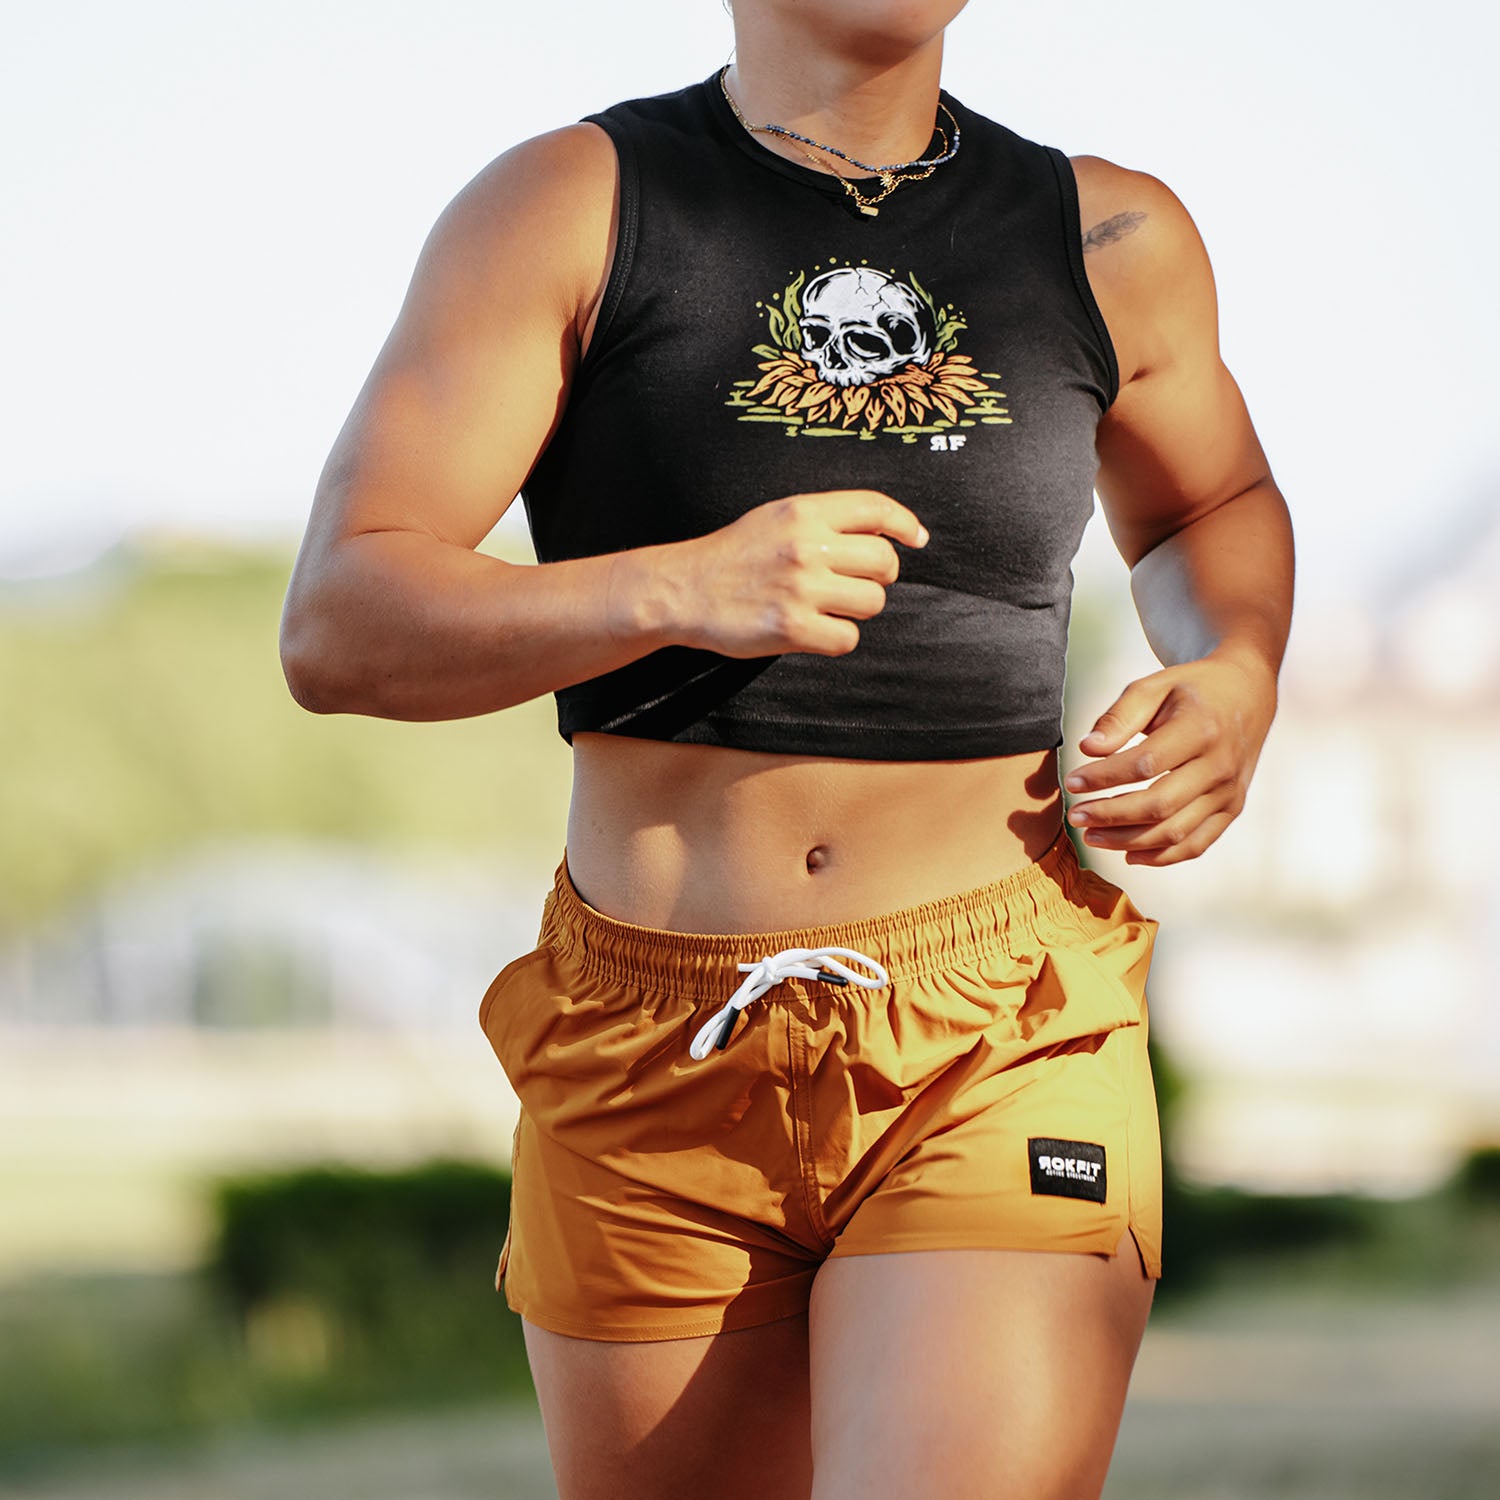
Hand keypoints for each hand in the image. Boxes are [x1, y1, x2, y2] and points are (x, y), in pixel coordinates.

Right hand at [657, 490, 927, 658]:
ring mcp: (800, 588)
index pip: (876, 510)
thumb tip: (885, 534)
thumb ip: (824, 520)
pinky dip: (836, 638)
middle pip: (885, 563)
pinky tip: (812, 629)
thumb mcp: (775, 518)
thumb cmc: (732, 556)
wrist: (683, 589)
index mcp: (804, 513)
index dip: (905, 524)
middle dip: (878, 577)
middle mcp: (807, 547)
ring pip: (872, 603)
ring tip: (825, 606)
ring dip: (856, 609)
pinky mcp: (792, 628)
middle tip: (853, 583)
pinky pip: (847, 638)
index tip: (917, 538)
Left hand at [1063, 649, 1277, 865]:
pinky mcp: (1232, 808)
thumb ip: (1120, 716)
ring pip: (1175, 832)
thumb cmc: (1192, 689)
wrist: (1249, 692)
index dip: (1104, 777)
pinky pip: (1196, 844)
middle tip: (1075, 816)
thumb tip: (1088, 748)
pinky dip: (1161, 857)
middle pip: (1159, 805)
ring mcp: (1229, 791)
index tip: (1071, 781)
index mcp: (1200, 728)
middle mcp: (1220, 765)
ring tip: (1091, 836)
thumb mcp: (1154, 686)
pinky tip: (1129, 854)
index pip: (1145, 764)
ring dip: (1128, 840)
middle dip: (1110, 816)